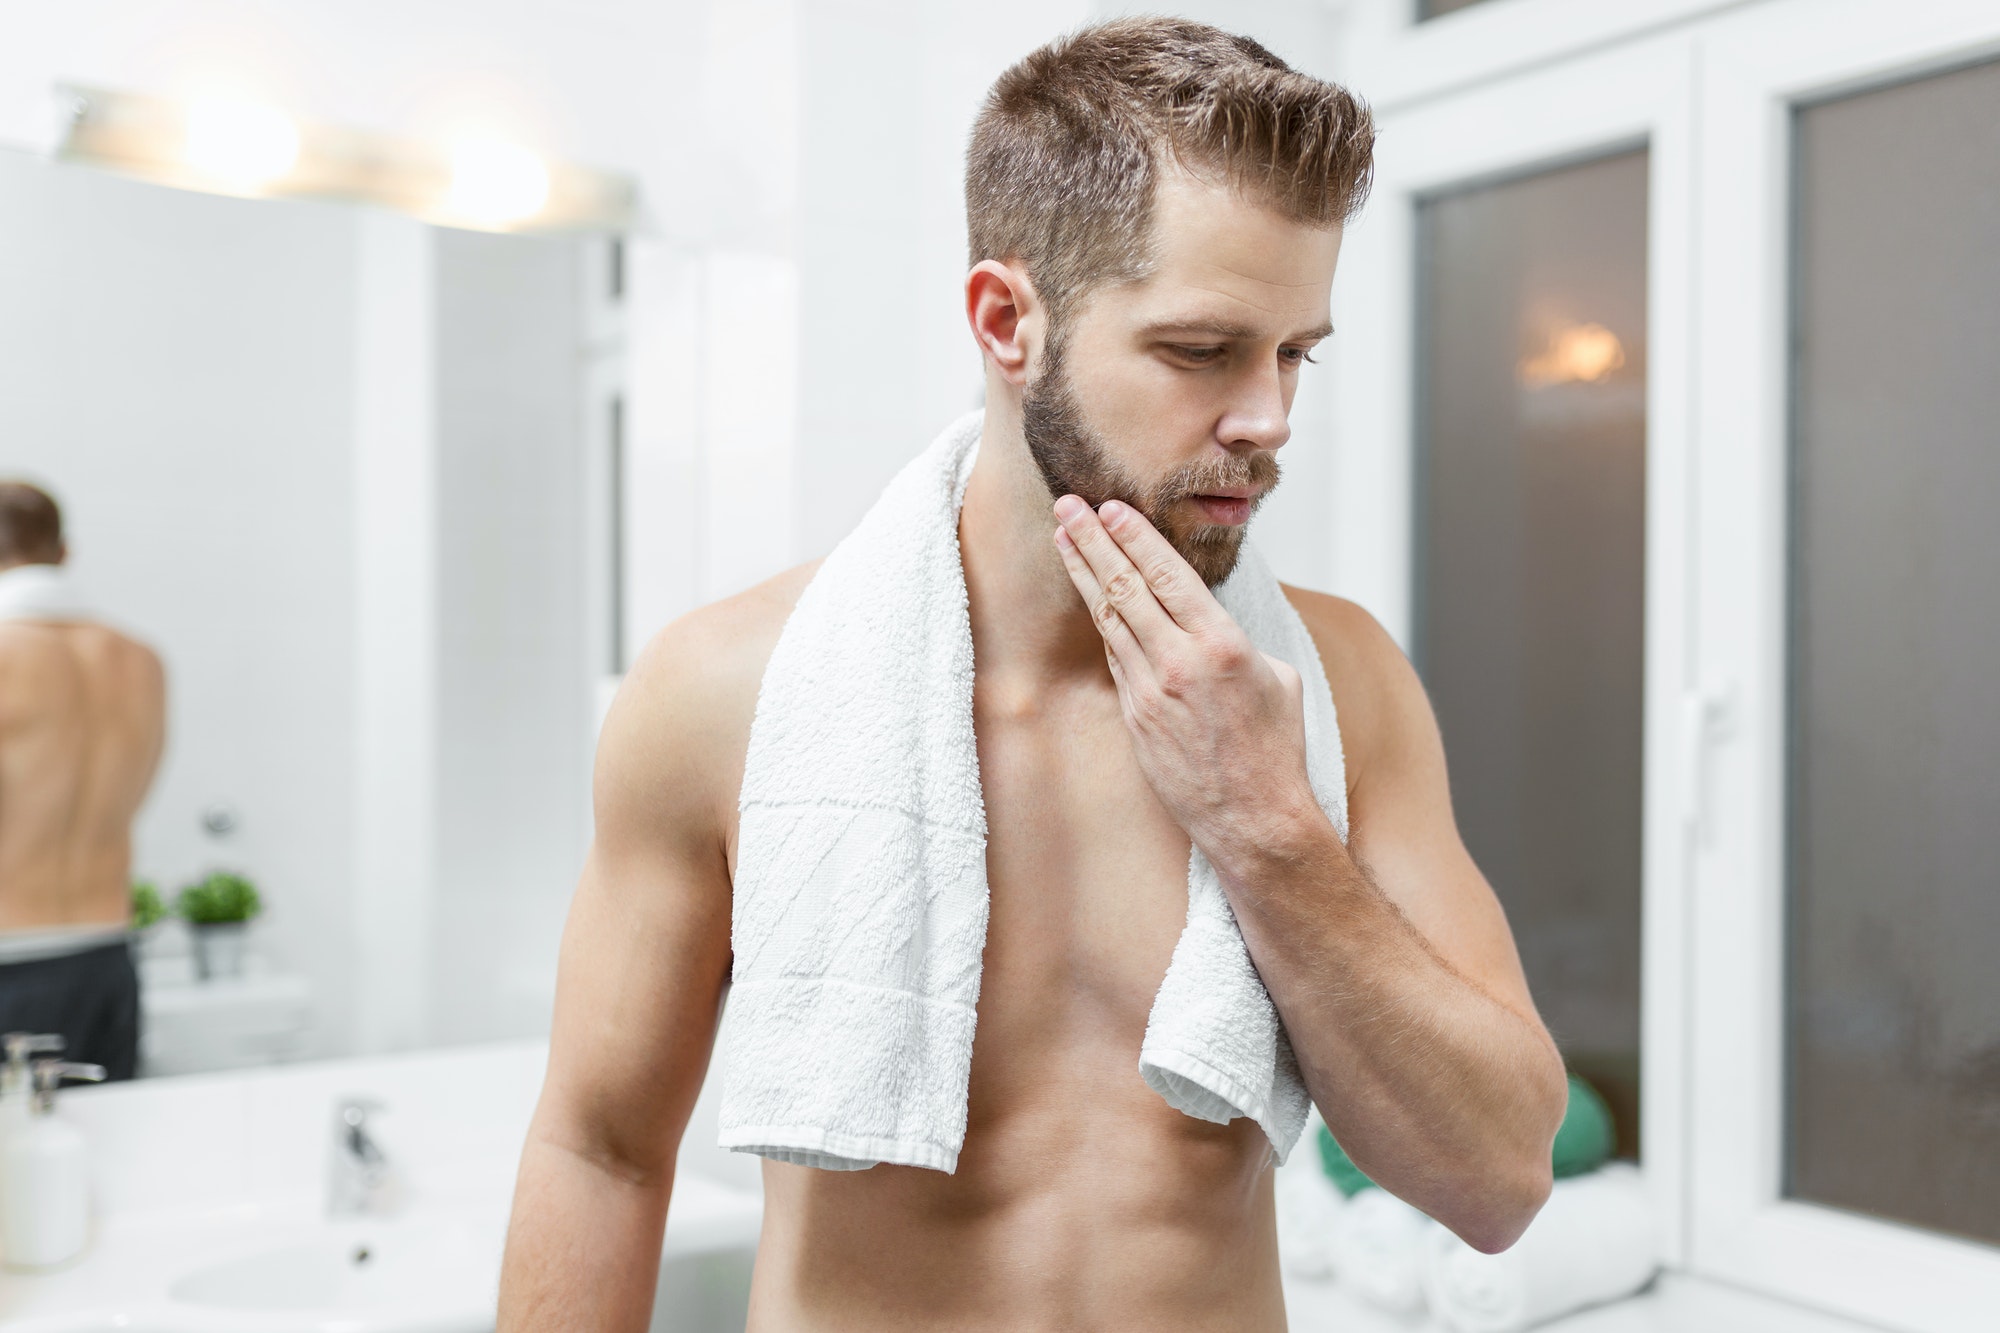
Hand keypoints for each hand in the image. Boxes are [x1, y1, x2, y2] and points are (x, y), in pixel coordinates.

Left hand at [1052, 495, 1316, 865]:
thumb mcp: (1277, 676)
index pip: (1167, 575)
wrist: (1253, 817)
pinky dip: (1102, 620)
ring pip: (1108, 618)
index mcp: (1221, 644)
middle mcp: (1179, 662)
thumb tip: (1208, 617)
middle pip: (1125, 587)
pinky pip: (1116, 657)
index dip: (1134, 536)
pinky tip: (1090, 594)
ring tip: (1062, 537)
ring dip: (1084, 574)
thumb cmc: (1275, 747)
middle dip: (1093, 541)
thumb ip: (1235, 637)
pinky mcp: (1134, 717)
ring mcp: (1150, 691)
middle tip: (1067, 504)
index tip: (1111, 506)